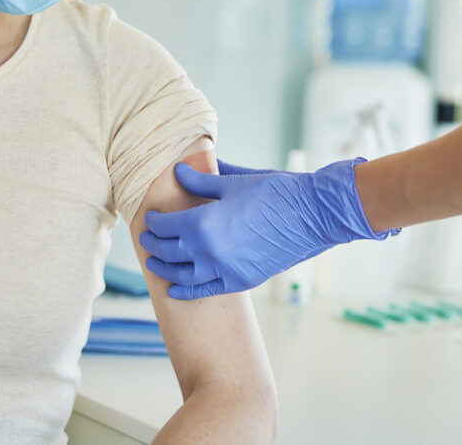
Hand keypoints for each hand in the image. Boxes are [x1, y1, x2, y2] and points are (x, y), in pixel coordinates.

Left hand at [139, 157, 397, 298]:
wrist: (314, 216)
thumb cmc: (277, 192)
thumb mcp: (234, 182)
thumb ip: (201, 181)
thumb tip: (178, 171)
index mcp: (204, 223)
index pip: (166, 225)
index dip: (155, 221)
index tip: (151, 217)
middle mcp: (209, 251)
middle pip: (169, 251)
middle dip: (154, 244)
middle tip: (146, 238)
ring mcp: (224, 270)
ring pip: (182, 275)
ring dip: (164, 269)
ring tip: (155, 263)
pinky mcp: (241, 281)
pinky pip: (205, 290)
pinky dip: (186, 291)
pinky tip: (174, 289)